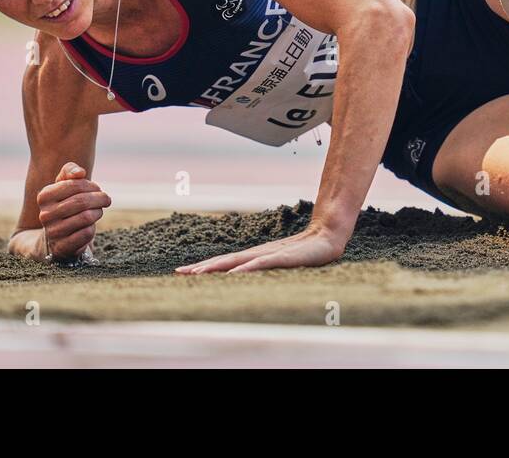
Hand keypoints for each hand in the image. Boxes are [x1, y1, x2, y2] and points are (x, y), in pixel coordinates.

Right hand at [38, 162, 110, 261]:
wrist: (56, 236)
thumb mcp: (64, 184)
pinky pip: (87, 233)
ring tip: (97, 211)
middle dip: (100, 198)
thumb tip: (79, 172)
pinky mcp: (62, 247)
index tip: (98, 189)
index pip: (76, 185)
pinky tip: (90, 226)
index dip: (92, 186)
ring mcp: (53, 232)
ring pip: (86, 217)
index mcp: (44, 196)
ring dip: (98, 212)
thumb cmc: (65, 204)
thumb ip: (70, 171)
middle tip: (105, 199)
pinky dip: (93, 228)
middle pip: (82, 201)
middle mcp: (45, 214)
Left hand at [175, 223, 345, 273]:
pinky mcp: (284, 257)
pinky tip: (233, 274)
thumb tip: (249, 275)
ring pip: (238, 262)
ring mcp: (271, 254)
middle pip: (226, 261)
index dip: (205, 267)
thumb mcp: (283, 262)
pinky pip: (261, 263)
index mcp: (257, 255)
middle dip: (202, 267)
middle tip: (180, 273)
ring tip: (198, 273)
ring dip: (216, 268)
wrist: (328, 235)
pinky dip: (245, 269)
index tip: (184, 272)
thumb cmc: (307, 251)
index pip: (226, 262)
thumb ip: (268, 267)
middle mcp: (259, 253)